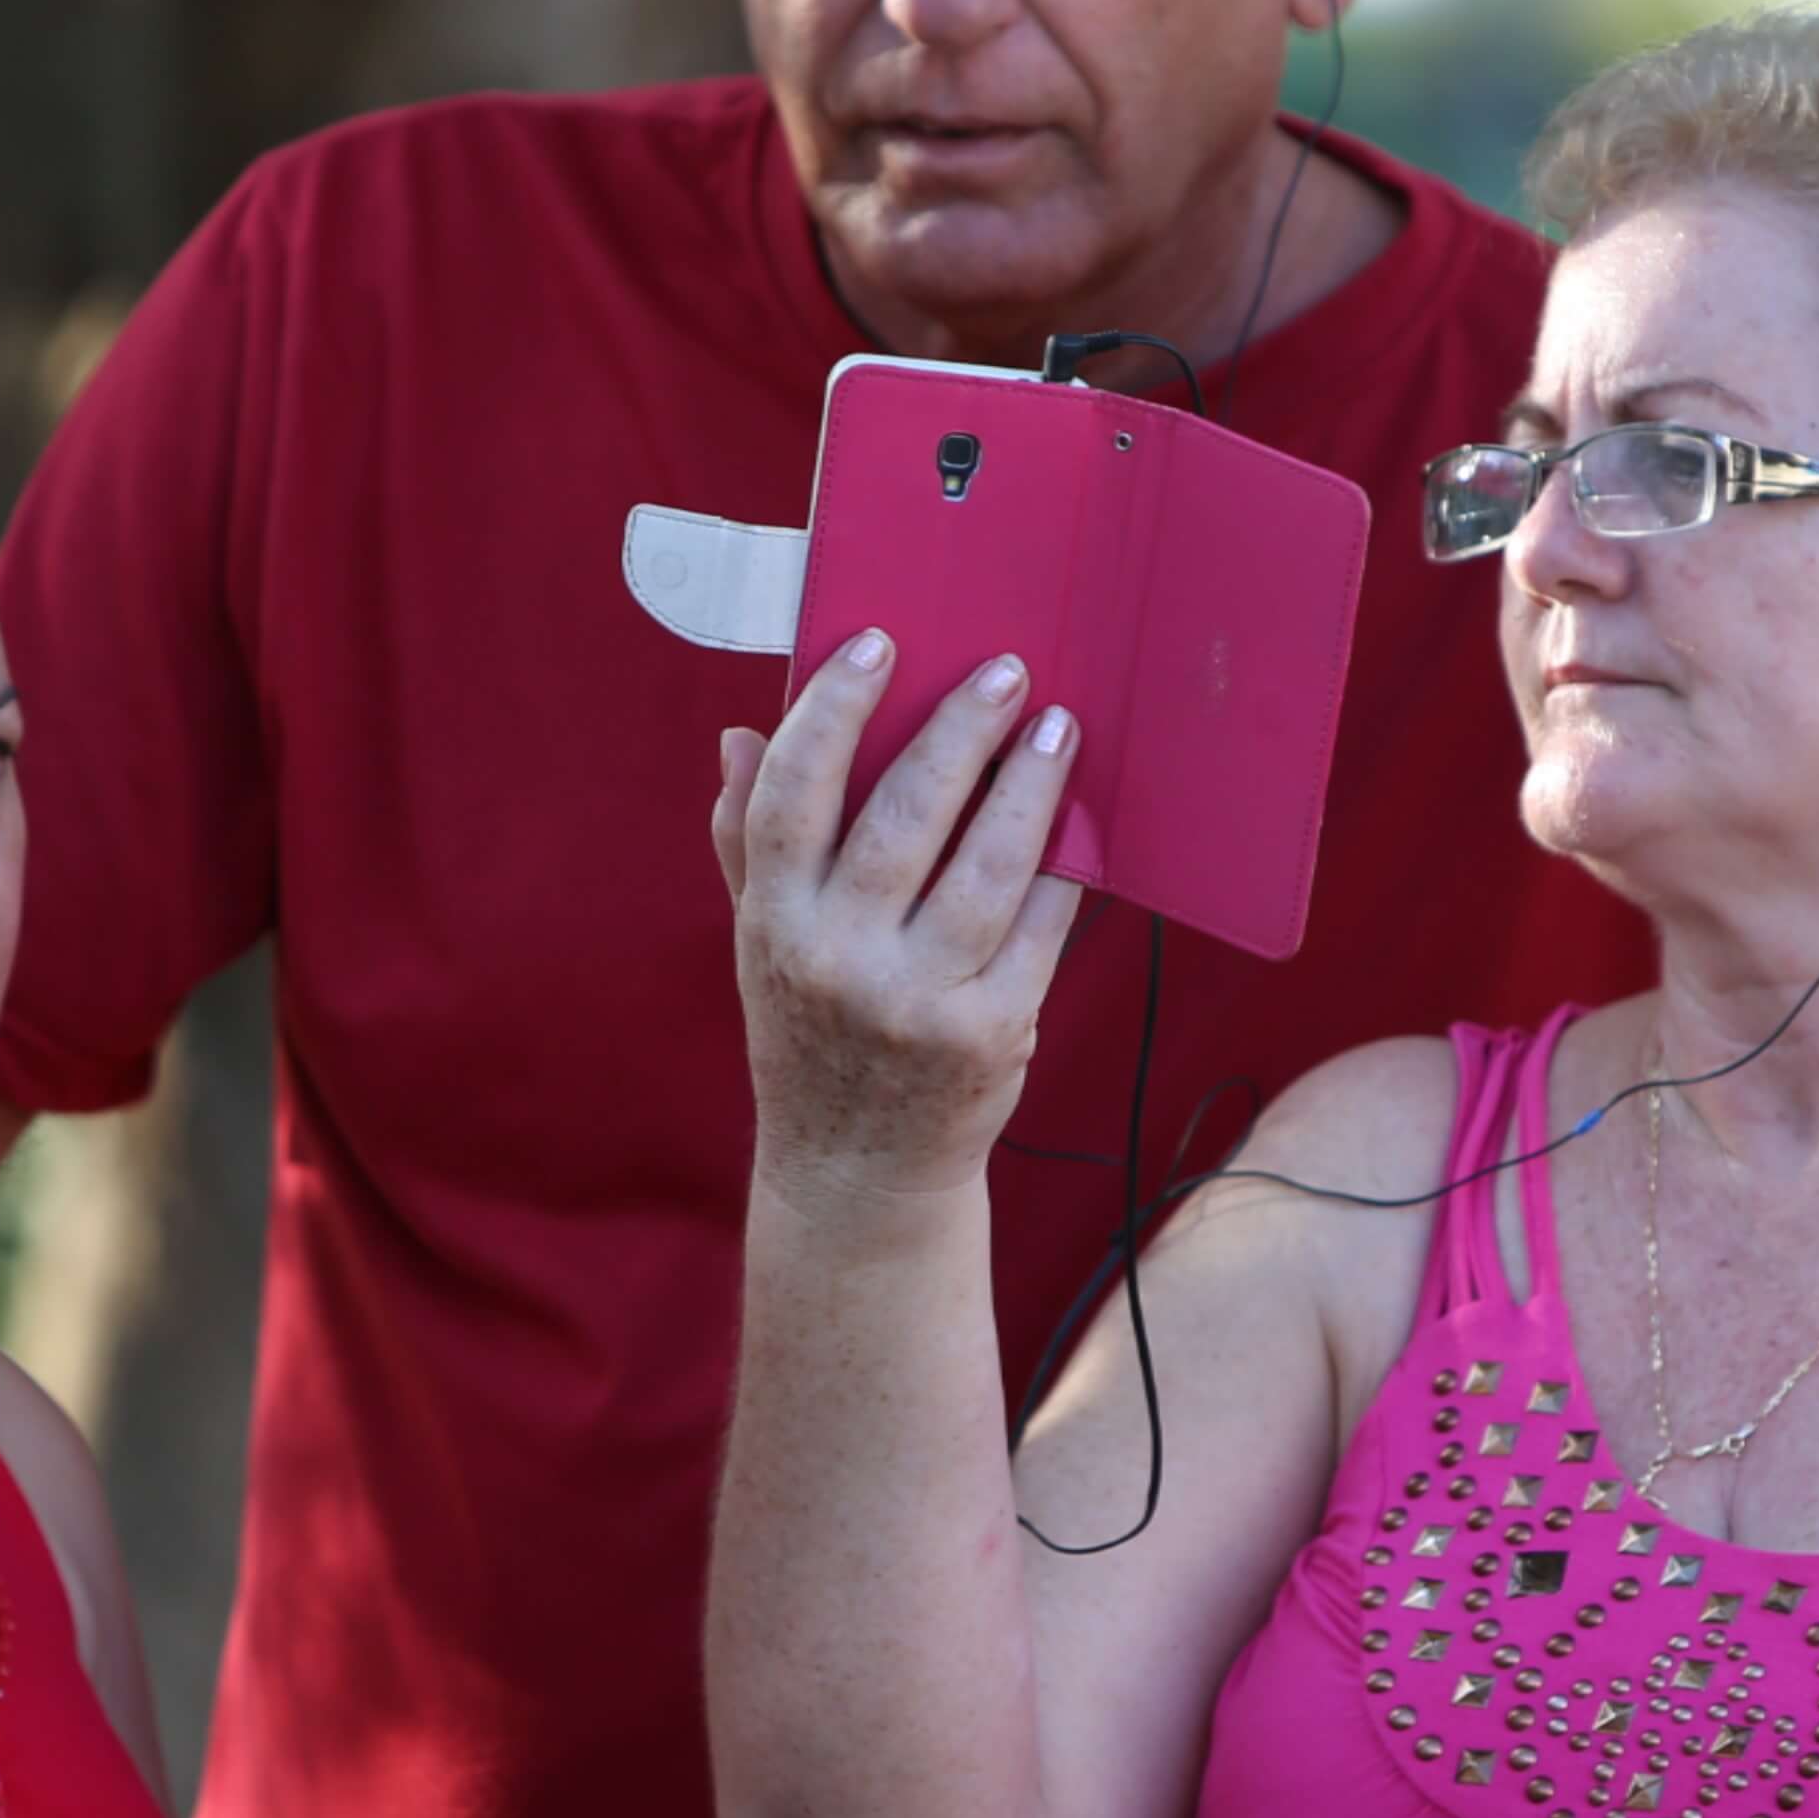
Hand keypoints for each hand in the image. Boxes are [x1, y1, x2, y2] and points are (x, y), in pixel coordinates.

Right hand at [711, 633, 1086, 1211]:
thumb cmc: (811, 1034)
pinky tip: (1079, 827)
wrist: (855, 1171)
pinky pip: (1037, 928)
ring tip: (1058, 731)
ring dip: (1030, 787)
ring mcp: (917, 999)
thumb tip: (739, 737)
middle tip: (1007, 672)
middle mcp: (837, 958)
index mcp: (774, 922)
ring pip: (987, 865)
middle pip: (904, 815)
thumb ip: (748, 842)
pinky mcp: (990, 1032)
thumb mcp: (760, 943)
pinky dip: (1061, 872)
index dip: (833, 710)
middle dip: (961, 731)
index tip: (877, 646)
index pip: (793, 793)